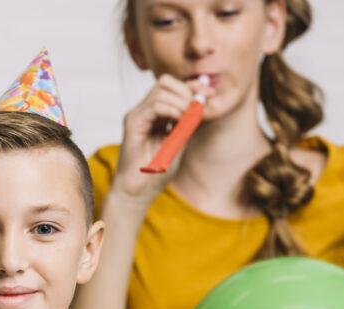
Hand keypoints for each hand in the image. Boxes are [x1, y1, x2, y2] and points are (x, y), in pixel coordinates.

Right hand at [110, 74, 202, 202]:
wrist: (137, 191)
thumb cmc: (156, 171)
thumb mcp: (179, 142)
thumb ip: (187, 123)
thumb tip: (202, 103)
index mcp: (155, 114)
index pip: (172, 87)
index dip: (192, 85)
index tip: (210, 92)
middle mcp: (144, 111)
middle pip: (165, 82)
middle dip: (187, 90)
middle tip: (198, 105)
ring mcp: (137, 115)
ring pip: (160, 90)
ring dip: (180, 101)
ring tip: (187, 117)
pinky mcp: (132, 123)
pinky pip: (154, 105)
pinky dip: (170, 108)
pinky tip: (178, 119)